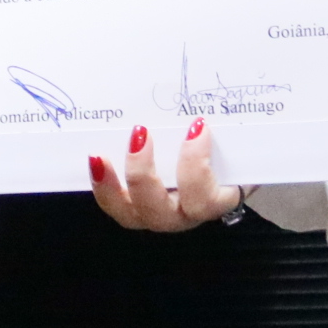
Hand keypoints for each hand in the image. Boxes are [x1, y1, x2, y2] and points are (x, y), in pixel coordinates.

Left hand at [89, 120, 241, 230]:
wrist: (221, 171)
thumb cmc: (228, 157)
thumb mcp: (234, 148)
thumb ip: (229, 136)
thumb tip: (209, 110)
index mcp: (213, 203)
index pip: (205, 199)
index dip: (196, 165)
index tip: (196, 127)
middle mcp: (182, 216)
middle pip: (160, 212)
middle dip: (144, 175)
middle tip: (140, 134)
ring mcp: (154, 215)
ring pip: (129, 214)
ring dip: (111, 186)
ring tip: (99, 156)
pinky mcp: (132, 209)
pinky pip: (113, 204)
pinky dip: (101, 184)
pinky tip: (93, 159)